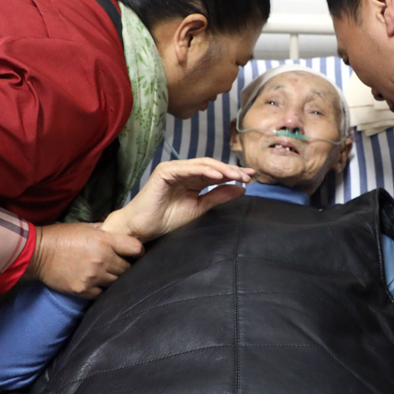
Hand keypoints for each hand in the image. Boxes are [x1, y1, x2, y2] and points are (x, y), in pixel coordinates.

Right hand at [28, 222, 143, 298]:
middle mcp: (102, 259)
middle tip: (122, 266)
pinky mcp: (83, 289)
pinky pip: (102, 293)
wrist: (38, 252)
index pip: (135, 248)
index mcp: (105, 241)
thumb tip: (119, 233)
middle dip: (127, 267)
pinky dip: (102, 289)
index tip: (136, 254)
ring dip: (115, 279)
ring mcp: (93, 276)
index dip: (138, 252)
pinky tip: (98, 283)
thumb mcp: (86, 227)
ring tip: (109, 275)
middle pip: (128, 269)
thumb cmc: (62, 236)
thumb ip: (105, 231)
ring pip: (117, 282)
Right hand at [102, 158, 254, 242]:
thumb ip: (217, 197)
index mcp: (191, 179)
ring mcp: (173, 169)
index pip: (216, 173)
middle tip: (249, 176)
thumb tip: (241, 189)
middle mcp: (183, 171)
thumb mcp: (198, 208)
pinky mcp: (165, 171)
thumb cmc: (165, 220)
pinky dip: (205, 171)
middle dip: (232, 170)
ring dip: (222, 169)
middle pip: (212, 166)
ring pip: (203, 165)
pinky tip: (219, 176)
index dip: (234, 174)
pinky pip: (189, 168)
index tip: (252, 178)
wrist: (142, 229)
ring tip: (238, 175)